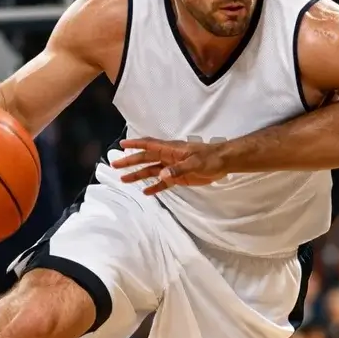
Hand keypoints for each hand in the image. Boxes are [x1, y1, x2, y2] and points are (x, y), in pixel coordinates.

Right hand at [112, 137, 229, 193]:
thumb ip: (178, 169)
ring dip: (138, 175)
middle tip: (115, 164)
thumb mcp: (195, 162)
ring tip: (124, 180)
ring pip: (151, 171)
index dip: (135, 144)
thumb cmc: (210, 158)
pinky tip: (145, 192)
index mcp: (170, 150)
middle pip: (145, 159)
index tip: (121, 145)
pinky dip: (154, 187)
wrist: (223, 163)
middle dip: (130, 161)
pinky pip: (163, 183)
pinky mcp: (179, 178)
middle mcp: (168, 157)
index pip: (149, 145)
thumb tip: (161, 175)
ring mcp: (172, 168)